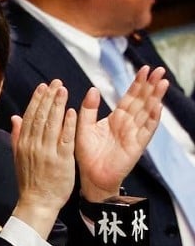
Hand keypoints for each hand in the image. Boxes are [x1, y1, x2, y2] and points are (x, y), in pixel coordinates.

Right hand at [10, 80, 76, 237]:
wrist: (37, 202)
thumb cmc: (30, 181)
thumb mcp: (18, 157)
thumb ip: (17, 136)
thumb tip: (14, 118)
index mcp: (23, 144)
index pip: (29, 117)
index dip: (36, 100)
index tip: (43, 87)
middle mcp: (33, 145)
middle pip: (40, 116)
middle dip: (48, 98)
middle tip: (55, 82)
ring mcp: (47, 152)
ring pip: (51, 124)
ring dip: (57, 105)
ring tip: (63, 90)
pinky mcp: (61, 160)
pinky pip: (64, 138)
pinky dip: (67, 124)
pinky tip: (71, 111)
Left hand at [75, 65, 168, 201]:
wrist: (90, 177)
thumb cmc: (87, 154)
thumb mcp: (83, 128)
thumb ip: (88, 109)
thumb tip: (93, 89)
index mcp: (116, 119)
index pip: (129, 97)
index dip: (137, 84)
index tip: (144, 68)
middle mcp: (128, 124)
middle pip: (142, 101)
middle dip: (150, 85)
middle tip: (159, 69)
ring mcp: (134, 134)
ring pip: (147, 112)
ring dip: (155, 98)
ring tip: (162, 82)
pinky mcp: (136, 146)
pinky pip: (146, 130)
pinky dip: (152, 119)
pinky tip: (158, 106)